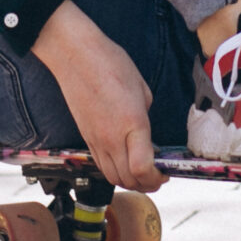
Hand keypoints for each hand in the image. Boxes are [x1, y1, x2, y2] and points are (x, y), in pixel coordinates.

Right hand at [31, 0, 162, 191]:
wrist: (75, 56)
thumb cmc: (109, 63)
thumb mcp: (142, 87)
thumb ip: (145, 115)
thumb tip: (145, 130)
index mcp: (133, 123)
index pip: (143, 168)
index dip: (156, 178)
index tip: (165, 172)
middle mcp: (113, 137)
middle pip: (128, 180)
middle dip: (147, 184)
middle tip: (158, 177)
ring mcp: (96, 140)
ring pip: (112, 177)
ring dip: (129, 182)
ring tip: (141, 174)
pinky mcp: (86, 137)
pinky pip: (100, 165)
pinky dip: (114, 171)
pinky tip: (123, 162)